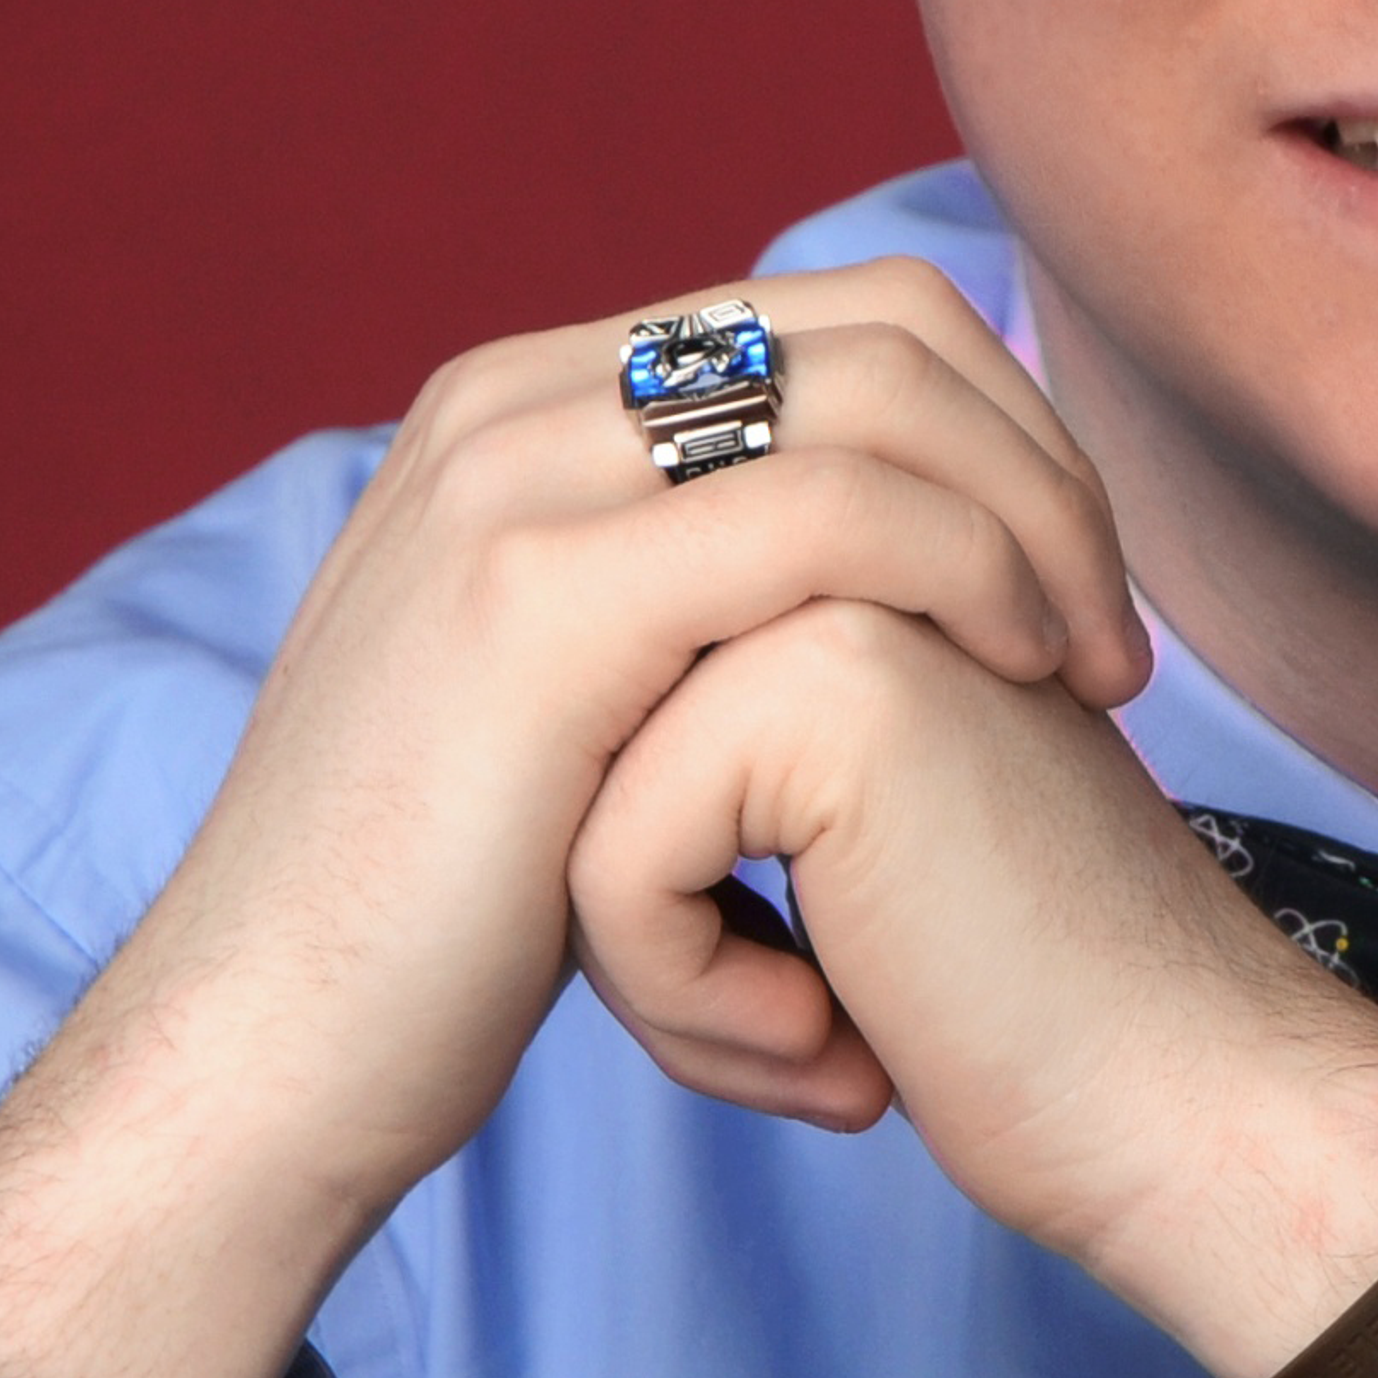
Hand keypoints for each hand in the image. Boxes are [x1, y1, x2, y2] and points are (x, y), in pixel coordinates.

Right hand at [0, 259, 1141, 1377]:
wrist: (264, 1061)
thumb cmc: (441, 925)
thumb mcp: (575, 700)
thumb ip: (683, 589)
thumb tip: (862, 544)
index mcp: (527, 403)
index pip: (840, 316)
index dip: (1000, 424)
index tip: (1076, 578)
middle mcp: (513, 401)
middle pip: (880, 323)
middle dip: (1042, 460)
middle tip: (1113, 630)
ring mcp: (514, 481)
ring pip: (880, 400)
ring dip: (1035, 522)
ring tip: (1094, 673)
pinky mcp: (543, 599)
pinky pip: (835, 517)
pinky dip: (973, 577)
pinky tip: (1020, 682)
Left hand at [565, 605, 1377, 1377]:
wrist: (1190, 1100)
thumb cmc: (1016, 1009)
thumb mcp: (839, 841)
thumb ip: (711, 751)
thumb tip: (541, 762)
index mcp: (850, 551)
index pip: (606, 719)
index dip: (670, 897)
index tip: (831, 979)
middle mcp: (844, 532)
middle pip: (579, 751)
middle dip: (653, 927)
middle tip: (815, 1019)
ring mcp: (841, 582)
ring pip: (578, 802)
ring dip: (670, 976)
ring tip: (821, 1034)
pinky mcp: (823, 681)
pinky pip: (613, 864)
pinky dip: (692, 1001)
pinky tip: (842, 1047)